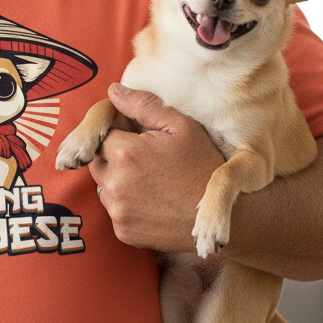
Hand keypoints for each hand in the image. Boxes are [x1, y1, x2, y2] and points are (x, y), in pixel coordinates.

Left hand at [87, 83, 224, 252]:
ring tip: (150, 179)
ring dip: (118, 180)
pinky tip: (152, 199)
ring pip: (103, 186)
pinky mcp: (124, 232)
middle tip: (146, 158)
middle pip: (98, 160)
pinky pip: (115, 210)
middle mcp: (114, 184)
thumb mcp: (181, 126)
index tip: (140, 137)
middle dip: (115, 155)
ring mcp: (118, 211)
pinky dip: (126, 204)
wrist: (224, 216)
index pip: (102, 134)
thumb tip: (113, 91)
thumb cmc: (204, 165)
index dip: (120, 132)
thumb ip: (143, 105)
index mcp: (124, 153)